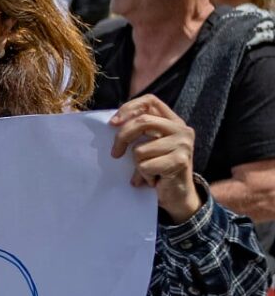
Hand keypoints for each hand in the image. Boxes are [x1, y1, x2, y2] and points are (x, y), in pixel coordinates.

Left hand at [110, 95, 201, 221]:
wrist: (177, 194)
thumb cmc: (157, 168)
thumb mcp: (147, 146)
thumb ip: (137, 132)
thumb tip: (112, 123)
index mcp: (173, 121)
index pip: (150, 101)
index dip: (129, 108)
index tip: (112, 123)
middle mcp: (181, 129)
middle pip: (142, 121)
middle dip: (122, 138)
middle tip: (115, 154)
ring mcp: (183, 144)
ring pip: (140, 149)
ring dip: (137, 165)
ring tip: (148, 171)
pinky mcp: (180, 161)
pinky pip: (145, 166)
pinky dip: (143, 176)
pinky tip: (153, 180)